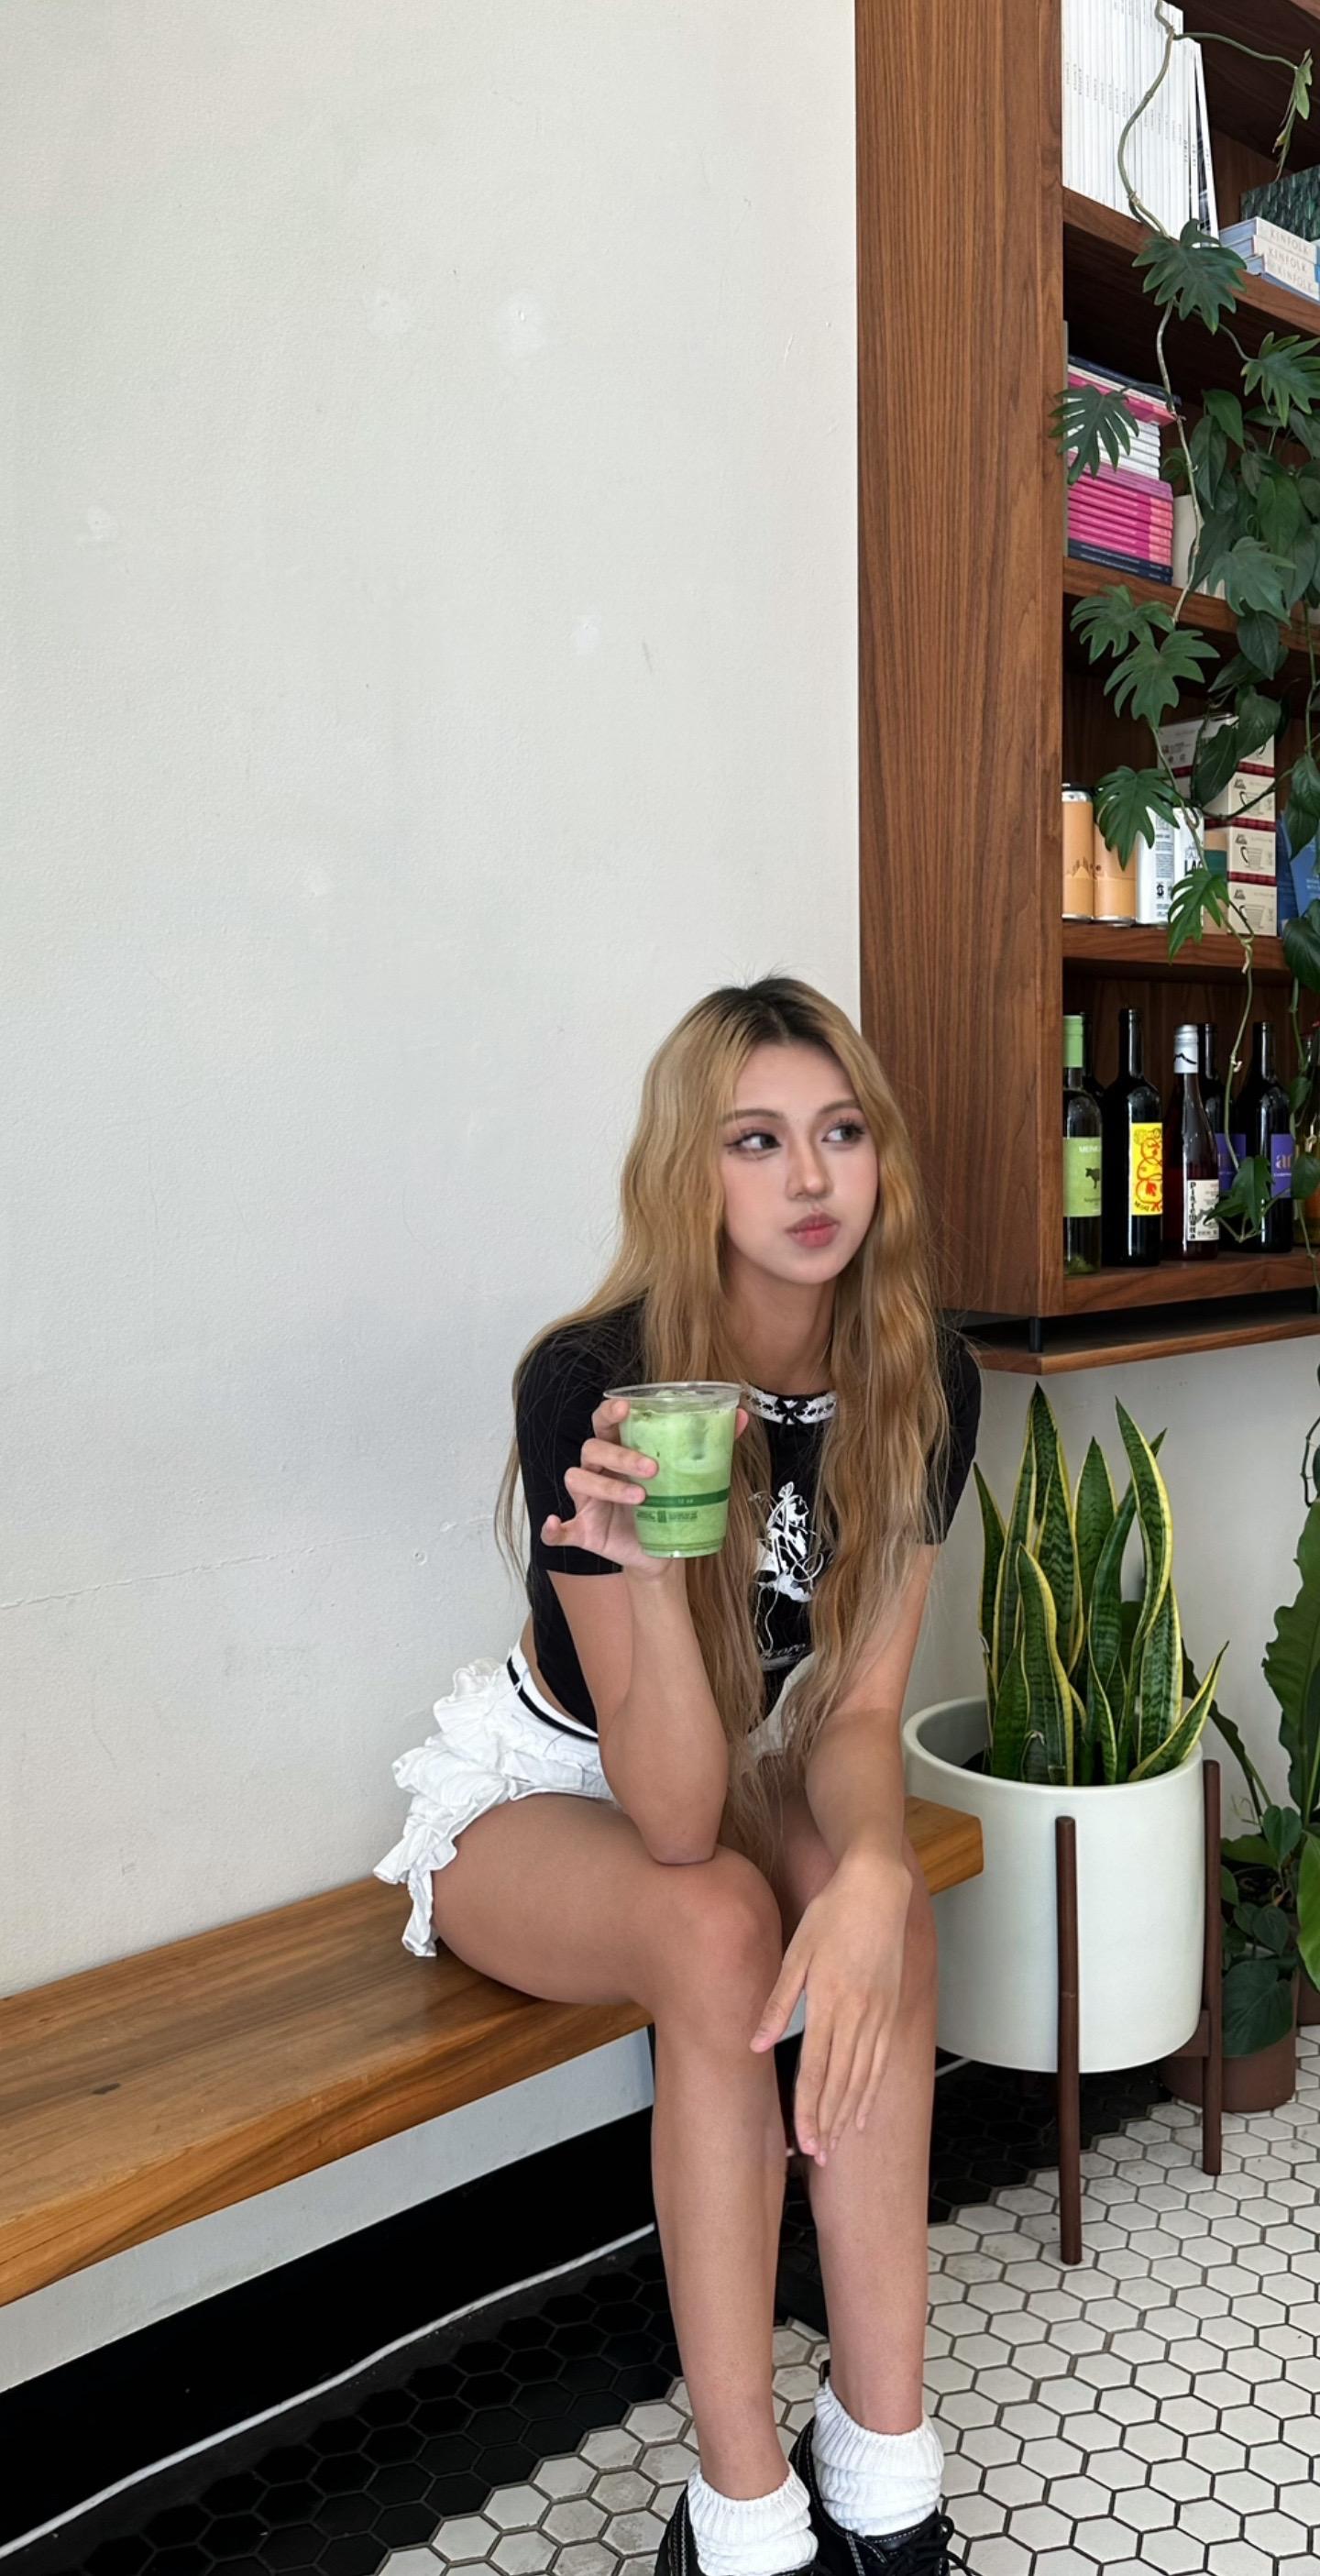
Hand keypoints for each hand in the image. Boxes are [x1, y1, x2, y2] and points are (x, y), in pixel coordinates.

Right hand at [541, 1395, 749, 1574]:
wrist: (662, 1554)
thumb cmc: (668, 1505)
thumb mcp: (690, 1477)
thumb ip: (711, 1447)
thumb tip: (741, 1417)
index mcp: (619, 1449)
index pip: (606, 1421)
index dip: (610, 1411)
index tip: (626, 1408)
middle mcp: (598, 1469)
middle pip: (593, 1447)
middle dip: (619, 1454)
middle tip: (652, 1468)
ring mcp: (587, 1500)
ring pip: (579, 1480)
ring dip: (605, 1486)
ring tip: (641, 1498)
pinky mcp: (584, 1529)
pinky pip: (561, 1528)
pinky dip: (554, 1527)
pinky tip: (556, 1524)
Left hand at [749, 1855, 911, 2160]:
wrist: (878, 1889)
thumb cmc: (832, 1914)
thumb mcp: (796, 1953)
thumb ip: (777, 2002)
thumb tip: (755, 2044)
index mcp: (829, 2002)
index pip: (816, 2070)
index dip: (808, 2110)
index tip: (803, 2142)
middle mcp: (858, 2015)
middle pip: (841, 2083)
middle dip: (827, 2124)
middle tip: (818, 2157)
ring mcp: (879, 2014)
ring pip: (863, 2077)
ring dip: (848, 2114)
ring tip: (837, 2144)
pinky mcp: (891, 2009)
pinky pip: (882, 2060)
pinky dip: (871, 2091)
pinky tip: (862, 2111)